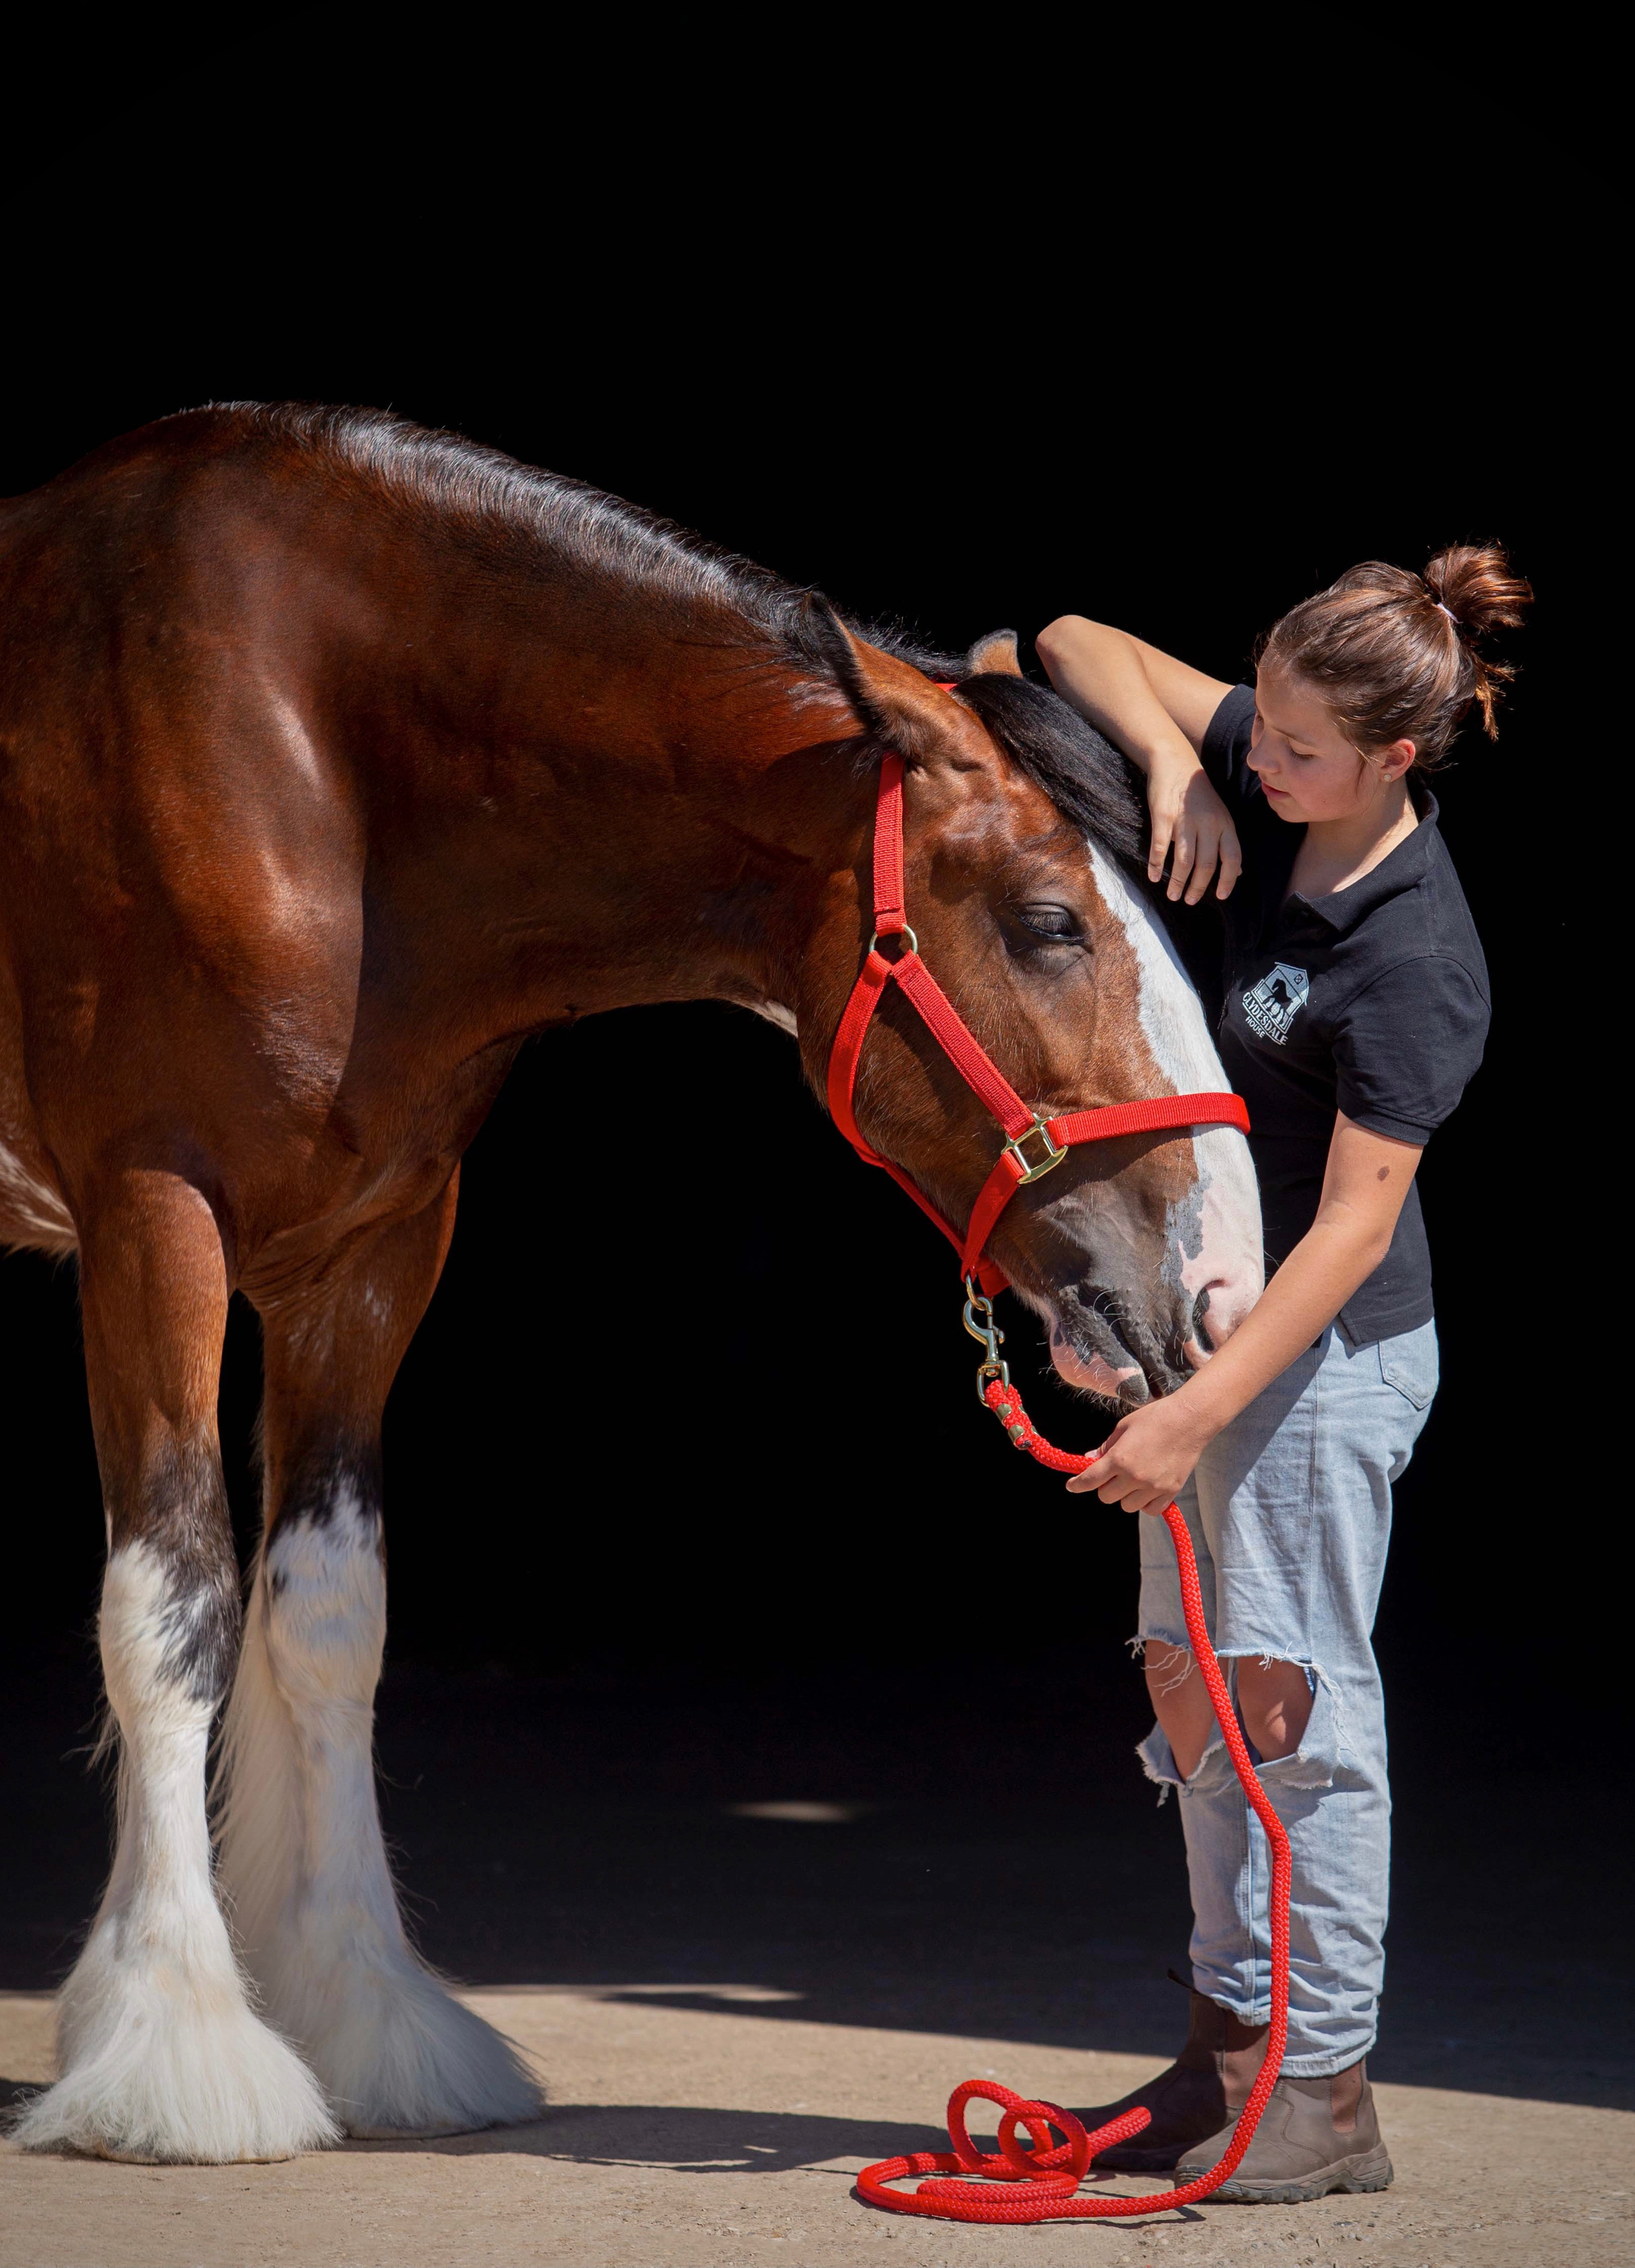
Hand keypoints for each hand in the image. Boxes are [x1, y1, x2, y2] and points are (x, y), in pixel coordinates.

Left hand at [1065, 1394, 1214, 1512]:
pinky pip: (1150, 1510)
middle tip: (1113, 1474)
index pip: (1090, 1480)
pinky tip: (1147, 1489)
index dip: (1077, 1485)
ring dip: (1125, 1495)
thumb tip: (1089, 1460)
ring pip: (1127, 1506)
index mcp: (1119, 1458)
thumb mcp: (1124, 1427)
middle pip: (1106, 1496)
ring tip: (1133, 1479)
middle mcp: (1135, 1476)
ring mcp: (1153, 1486)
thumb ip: (1106, 1447)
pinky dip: (1145, 1503)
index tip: (1072, 1486)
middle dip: (1105, 1486)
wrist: (1190, 1420)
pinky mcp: (1170, 1492)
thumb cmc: (1155, 1417)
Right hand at [1145, 749, 1240, 903]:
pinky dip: (1156, 865)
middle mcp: (1208, 824)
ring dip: (1177, 882)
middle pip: (1206, 865)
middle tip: (1189, 901)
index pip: (1232, 858)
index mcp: (1225, 824)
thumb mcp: (1221, 815)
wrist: (1175, 763)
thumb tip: (1238, 872)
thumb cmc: (1199, 794)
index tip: (1221, 896)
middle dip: (1198, 888)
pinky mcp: (1163, 817)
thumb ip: (1227, 843)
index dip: (1228, 880)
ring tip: (1173, 896)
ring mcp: (1185, 821)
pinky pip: (1160, 847)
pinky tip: (1153, 877)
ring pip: (1184, 861)